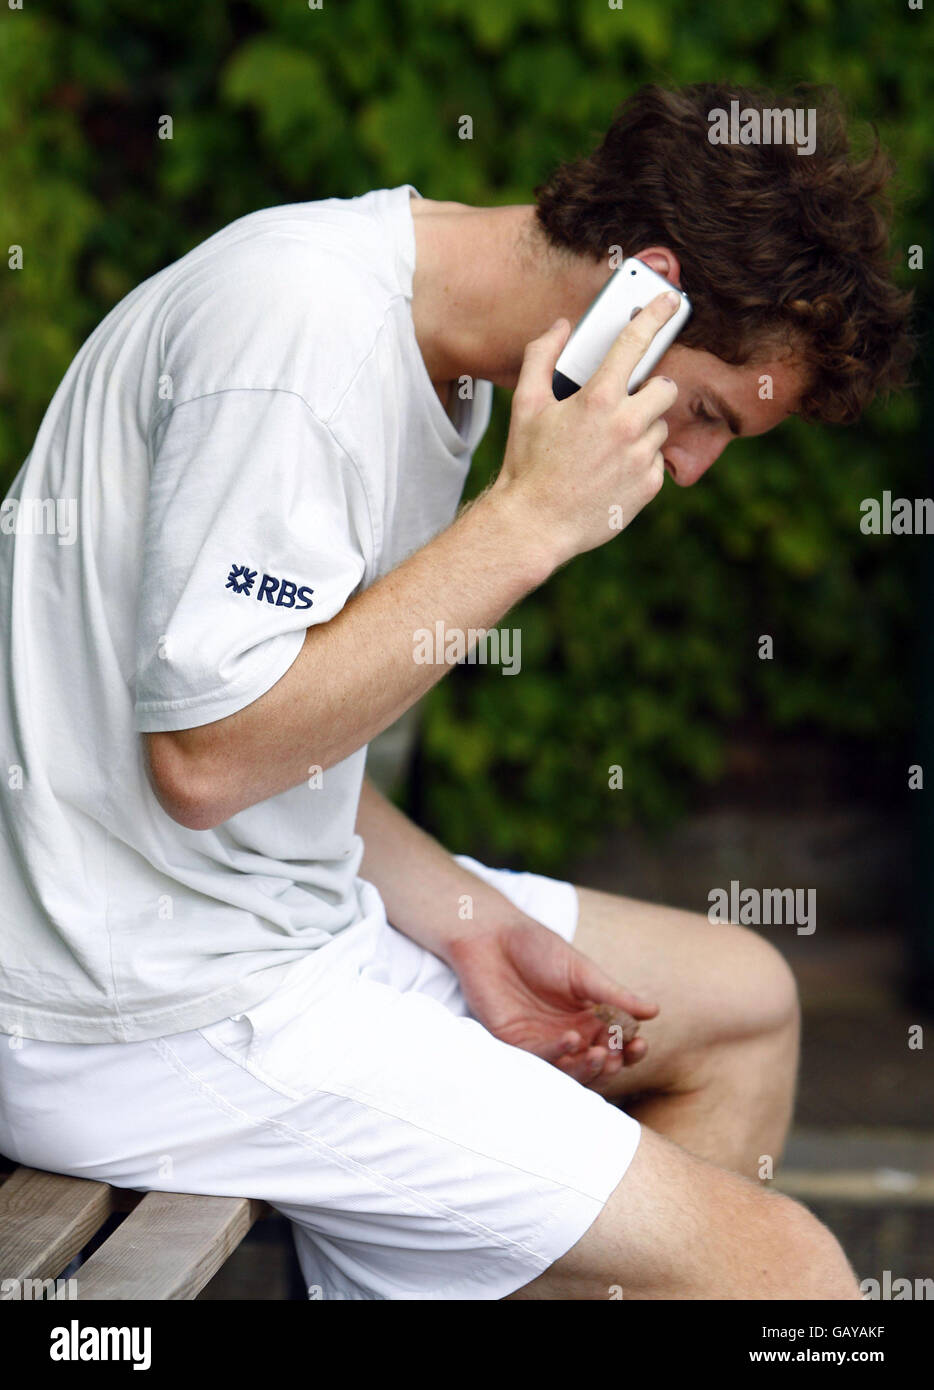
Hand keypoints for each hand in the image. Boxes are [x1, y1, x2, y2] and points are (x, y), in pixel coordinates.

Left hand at [447, 917, 658, 1086]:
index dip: (629, 1048)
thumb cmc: (538, 948)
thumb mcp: (583, 972)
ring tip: (600, 1054)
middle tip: (618, 1055)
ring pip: (570, 1068)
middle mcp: (568, 1035)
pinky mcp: (515, 1043)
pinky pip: (540, 1058)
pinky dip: (558, 1053)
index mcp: (588, 1018)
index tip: (639, 1043)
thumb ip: (614, 995)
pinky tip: (571, 1038)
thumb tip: (654, 1011)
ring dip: (588, 1066)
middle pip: (596, 1063)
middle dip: (611, 1063)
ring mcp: (542, 1041)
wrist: (492, 937)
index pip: (615, 1043)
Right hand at [493, 291, 679, 564]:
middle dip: (649, 392)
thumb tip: (560, 327)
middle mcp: (627, 425)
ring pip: (660, 426)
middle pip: (664, 388)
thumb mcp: (525, 405)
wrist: (535, 524)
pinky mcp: (649, 485)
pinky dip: (639, 462)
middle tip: (624, 406)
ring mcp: (641, 457)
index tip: (670, 301)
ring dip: (641, 430)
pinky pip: (656, 460)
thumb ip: (541, 356)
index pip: (635, 343)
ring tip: (606, 448)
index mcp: (598, 399)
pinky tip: (611, 472)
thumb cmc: (527, 464)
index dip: (655, 315)